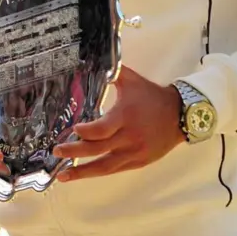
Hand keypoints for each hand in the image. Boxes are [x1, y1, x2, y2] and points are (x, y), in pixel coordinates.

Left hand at [52, 66, 183, 180]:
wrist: (181, 114)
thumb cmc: (151, 95)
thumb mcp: (131, 79)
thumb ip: (111, 71)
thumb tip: (92, 59)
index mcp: (125, 117)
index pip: (102, 129)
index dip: (86, 131)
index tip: (74, 128)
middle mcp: (129, 137)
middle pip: (98, 149)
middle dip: (74, 152)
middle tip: (56, 151)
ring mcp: (134, 153)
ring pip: (105, 166)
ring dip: (83, 172)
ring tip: (63, 176)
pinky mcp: (138, 162)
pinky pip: (115, 169)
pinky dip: (98, 172)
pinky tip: (84, 174)